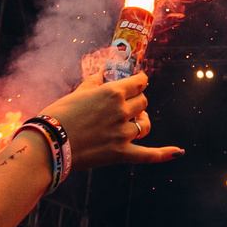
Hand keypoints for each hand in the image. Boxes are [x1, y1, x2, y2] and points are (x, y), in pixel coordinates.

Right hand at [46, 75, 181, 166]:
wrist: (47, 145)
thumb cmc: (57, 115)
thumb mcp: (76, 93)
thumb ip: (93, 82)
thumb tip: (101, 72)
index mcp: (112, 92)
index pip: (139, 83)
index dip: (139, 82)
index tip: (138, 82)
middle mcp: (121, 110)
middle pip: (142, 102)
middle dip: (136, 102)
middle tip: (123, 106)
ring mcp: (123, 133)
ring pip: (144, 124)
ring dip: (140, 122)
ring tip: (132, 123)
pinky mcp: (120, 153)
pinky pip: (147, 154)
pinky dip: (164, 154)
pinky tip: (179, 152)